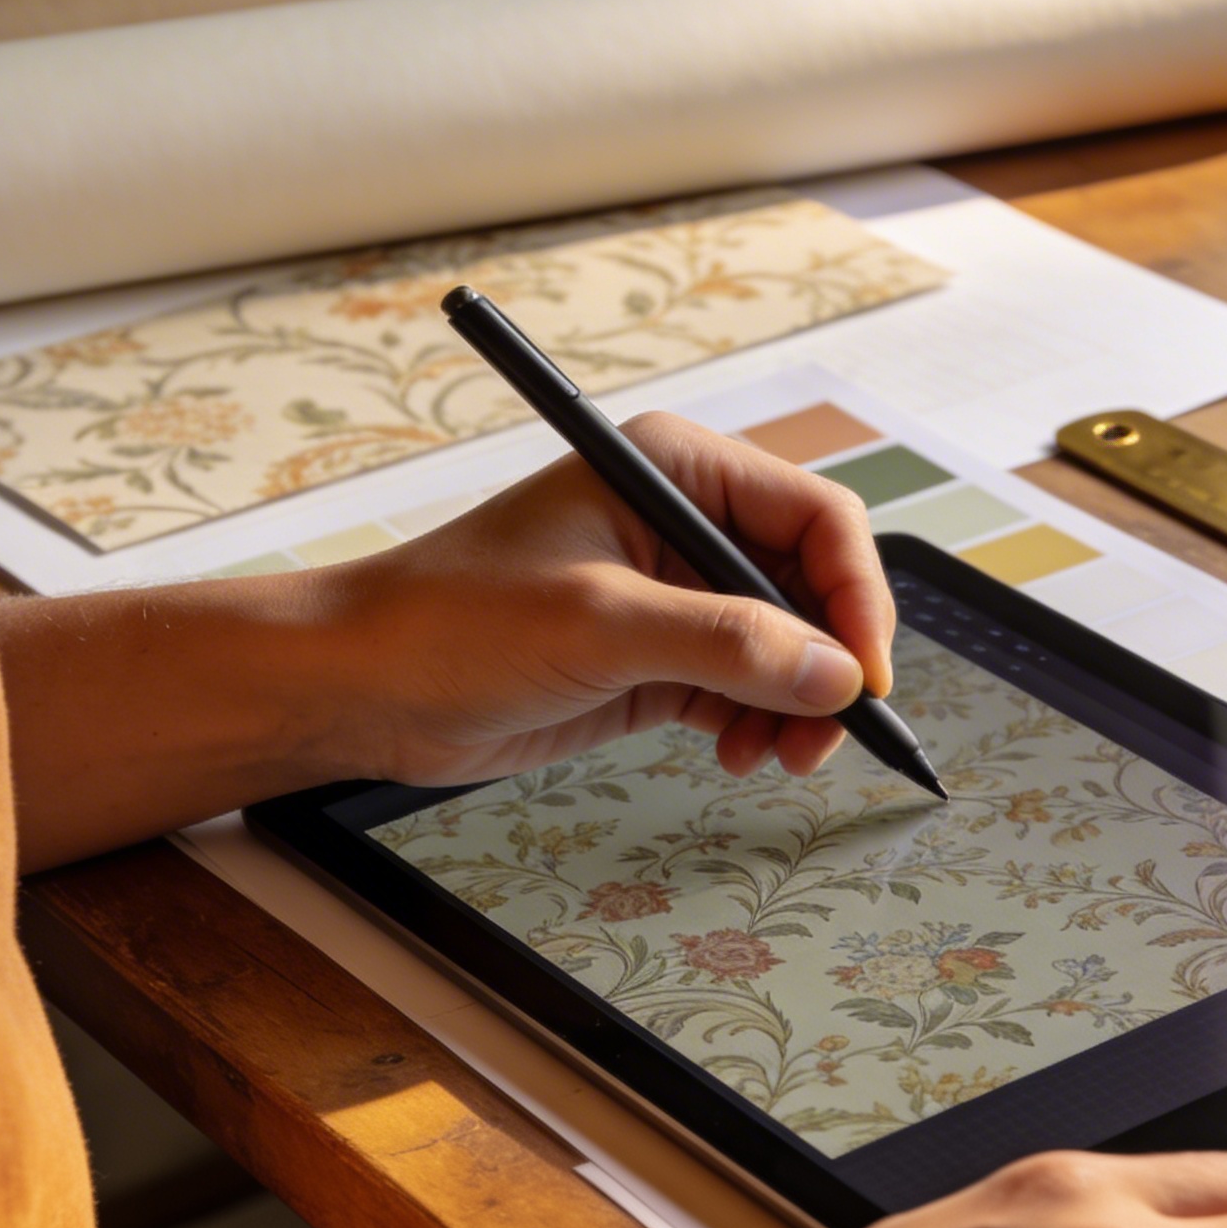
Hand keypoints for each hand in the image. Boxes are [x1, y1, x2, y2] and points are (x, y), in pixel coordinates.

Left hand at [321, 413, 892, 785]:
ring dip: (798, 705)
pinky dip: (760, 726)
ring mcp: (673, 596)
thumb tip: (834, 674)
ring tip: (775, 756)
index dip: (855, 596)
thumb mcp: (600, 624)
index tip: (863, 673)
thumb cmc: (450, 620)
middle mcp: (684, 525)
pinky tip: (743, 755)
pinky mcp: (657, 659)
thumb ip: (727, 643)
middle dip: (829, 662)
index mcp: (674, 471)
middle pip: (811, 587)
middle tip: (827, 730)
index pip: (815, 518)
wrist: (363, 687)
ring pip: (786, 648)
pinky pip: (745, 689)